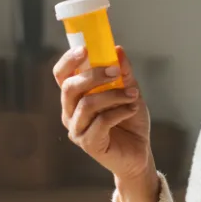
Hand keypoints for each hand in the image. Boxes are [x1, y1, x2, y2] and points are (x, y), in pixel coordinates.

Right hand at [54, 46, 157, 201]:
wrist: (139, 152)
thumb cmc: (130, 121)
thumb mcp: (129, 91)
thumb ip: (123, 73)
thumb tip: (117, 49)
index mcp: (75, 97)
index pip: (61, 75)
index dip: (69, 60)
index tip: (86, 48)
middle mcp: (70, 112)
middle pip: (69, 87)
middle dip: (94, 75)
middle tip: (116, 71)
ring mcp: (77, 129)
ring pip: (87, 104)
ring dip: (113, 95)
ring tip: (133, 95)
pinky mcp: (88, 144)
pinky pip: (101, 122)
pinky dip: (120, 112)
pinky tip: (132, 109)